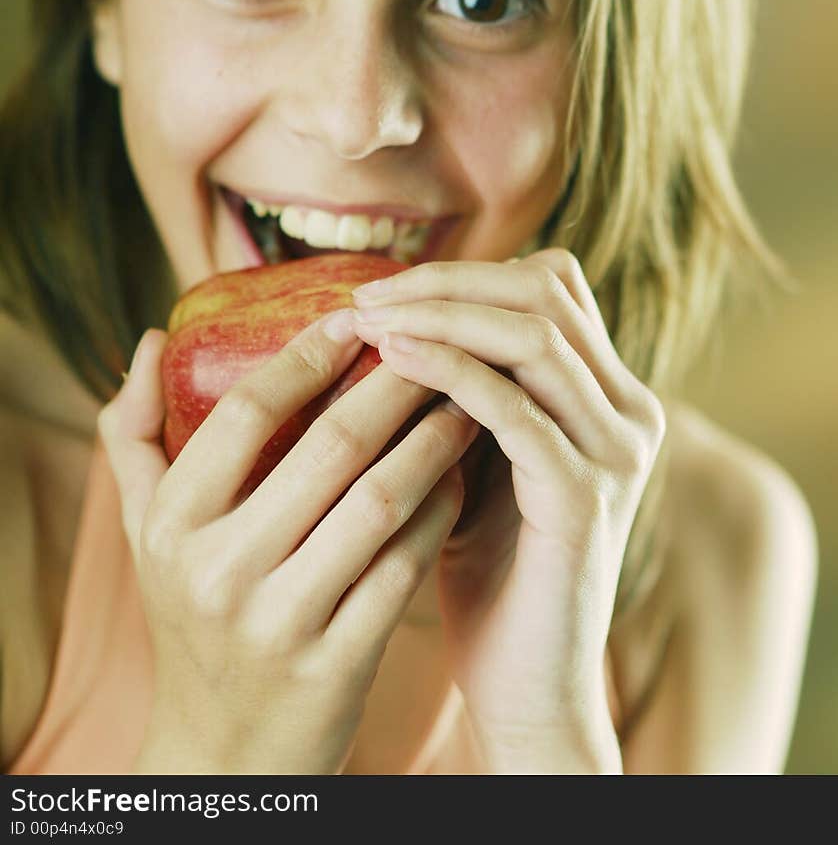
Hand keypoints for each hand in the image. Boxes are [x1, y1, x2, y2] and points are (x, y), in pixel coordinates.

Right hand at [98, 312, 476, 774]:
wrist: (224, 754)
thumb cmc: (190, 616)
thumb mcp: (145, 532)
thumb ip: (133, 435)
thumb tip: (147, 339)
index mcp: (173, 526)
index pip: (245, 414)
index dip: (305, 356)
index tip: (355, 317)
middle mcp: (221, 571)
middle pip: (329, 447)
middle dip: (394, 383)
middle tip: (439, 342)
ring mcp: (282, 622)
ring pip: (381, 500)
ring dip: (434, 439)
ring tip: (470, 397)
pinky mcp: (339, 664)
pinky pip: (408, 564)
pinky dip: (443, 509)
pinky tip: (465, 473)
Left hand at [351, 249, 665, 773]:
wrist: (525, 687)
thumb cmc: (489, 569)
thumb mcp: (481, 457)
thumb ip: (469, 389)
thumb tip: (391, 310)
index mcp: (612, 397)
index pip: (553, 285)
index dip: (470, 274)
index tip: (387, 290)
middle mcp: (631, 413)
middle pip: (545, 295)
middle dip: (447, 283)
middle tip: (366, 297)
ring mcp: (615, 454)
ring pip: (533, 337)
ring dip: (440, 316)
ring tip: (367, 321)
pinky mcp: (585, 499)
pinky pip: (514, 408)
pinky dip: (448, 370)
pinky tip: (390, 361)